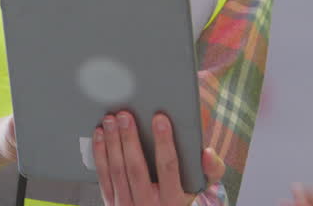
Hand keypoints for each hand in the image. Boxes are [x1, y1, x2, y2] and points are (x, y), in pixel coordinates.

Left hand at [93, 110, 224, 205]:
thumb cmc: (184, 198)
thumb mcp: (202, 188)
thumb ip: (211, 169)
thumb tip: (207, 152)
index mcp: (174, 200)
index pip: (168, 167)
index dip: (164, 142)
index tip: (160, 118)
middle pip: (136, 169)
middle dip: (129, 139)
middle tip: (124, 115)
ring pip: (117, 172)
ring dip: (112, 143)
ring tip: (111, 120)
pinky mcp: (112, 205)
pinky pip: (104, 178)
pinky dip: (100, 155)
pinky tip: (100, 136)